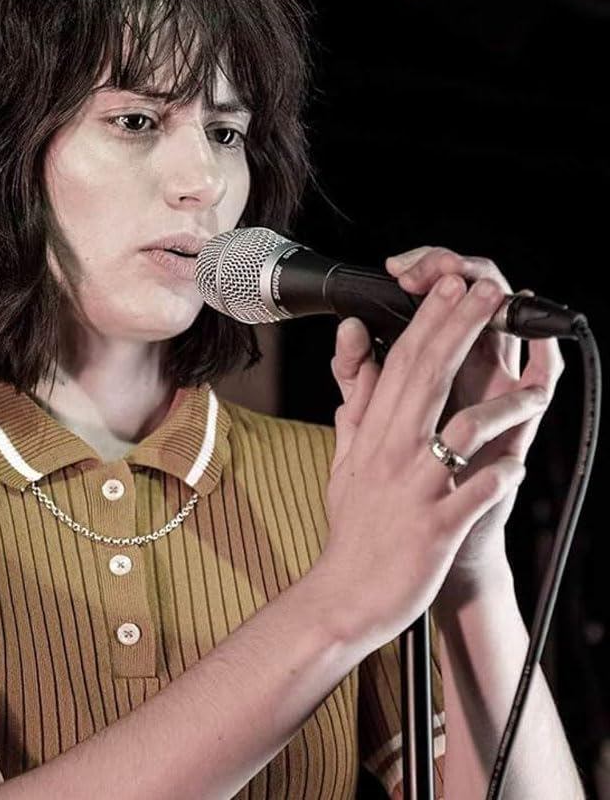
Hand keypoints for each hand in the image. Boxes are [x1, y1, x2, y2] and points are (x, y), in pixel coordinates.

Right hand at [319, 272, 547, 652]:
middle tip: (486, 292)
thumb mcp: (346, 454)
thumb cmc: (354, 525)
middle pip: (428, 378)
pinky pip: (474, 494)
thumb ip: (357, 397)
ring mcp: (415, 488)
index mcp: (374, 432)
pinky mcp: (435, 528)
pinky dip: (496, 477)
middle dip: (460, 329)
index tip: (450, 286)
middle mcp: (393, 451)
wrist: (347, 593)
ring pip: (459, 430)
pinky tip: (517, 467)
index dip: (429, 321)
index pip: (402, 363)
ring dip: (498, 403)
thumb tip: (357, 340)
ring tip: (533, 387)